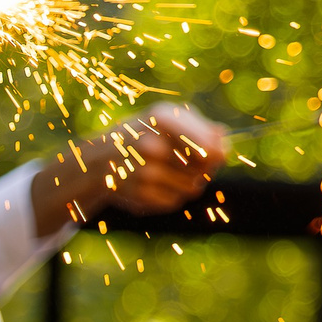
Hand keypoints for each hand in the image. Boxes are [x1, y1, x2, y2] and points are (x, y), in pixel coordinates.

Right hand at [80, 104, 229, 217]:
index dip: (218, 154)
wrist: (97, 160)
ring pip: (192, 188)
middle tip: (190, 164)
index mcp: (161, 119)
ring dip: (188, 183)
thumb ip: (201, 128)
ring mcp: (142, 171)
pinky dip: (170, 195)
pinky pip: (174, 202)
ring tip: (168, 173)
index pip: (209, 147)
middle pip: (205, 168)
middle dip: (203, 168)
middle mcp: (150, 144)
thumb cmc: (142, 135)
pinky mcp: (138, 195)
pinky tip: (154, 185)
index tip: (215, 155)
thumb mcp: (167, 120)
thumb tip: (224, 141)